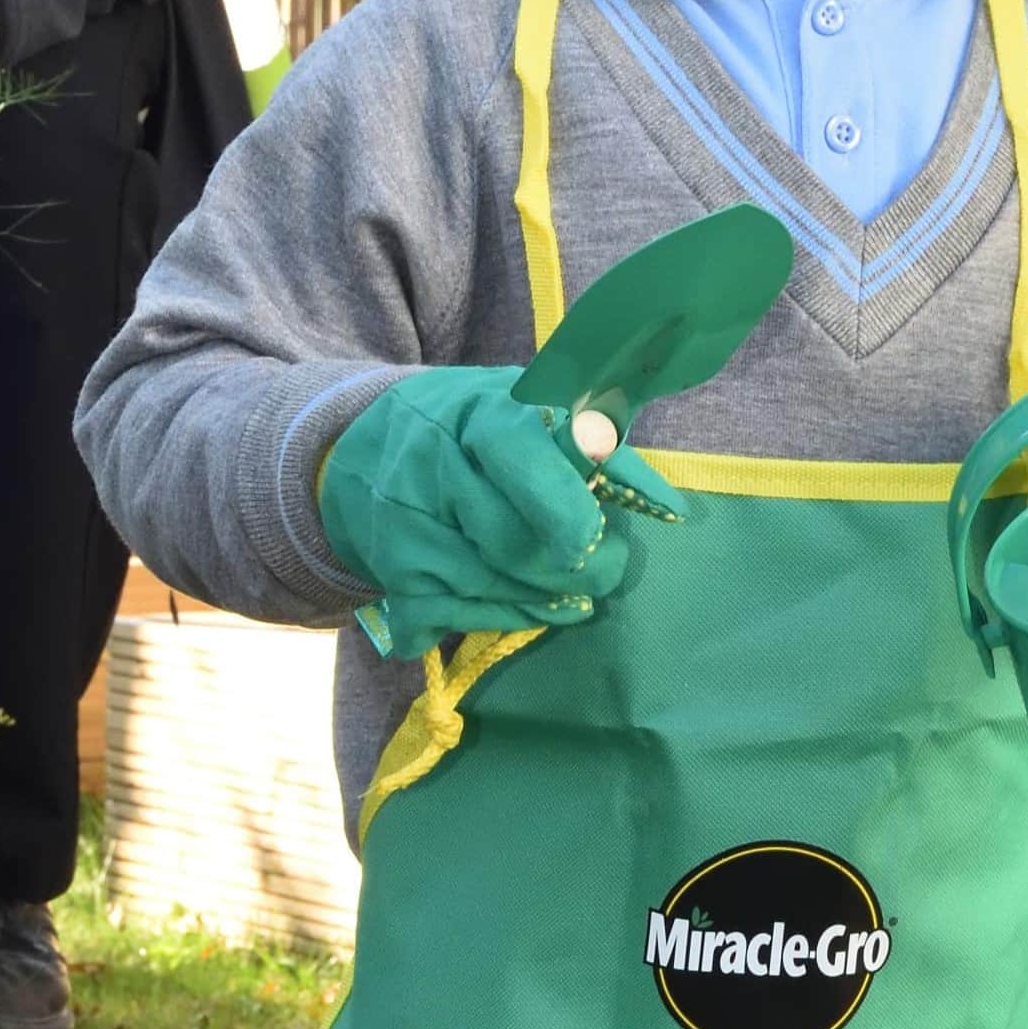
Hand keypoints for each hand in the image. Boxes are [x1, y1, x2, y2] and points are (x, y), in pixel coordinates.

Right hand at [316, 366, 679, 655]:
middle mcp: (433, 466)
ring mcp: (406, 524)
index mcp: (479, 413)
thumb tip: (668, 508)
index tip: (597, 536)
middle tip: (606, 572)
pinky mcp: (392, 574)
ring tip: (575, 596)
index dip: (566, 506)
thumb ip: (598, 445)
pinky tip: (524, 609)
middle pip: (515, 543)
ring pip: (494, 586)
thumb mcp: (526, 408)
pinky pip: (457, 618)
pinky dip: (502, 620)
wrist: (359, 446)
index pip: (523, 458)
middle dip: (577, 569)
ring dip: (548, 601)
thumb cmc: (470, 426)